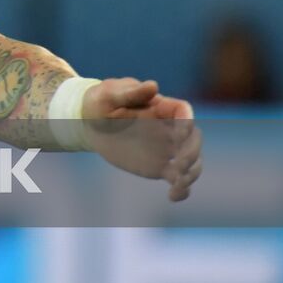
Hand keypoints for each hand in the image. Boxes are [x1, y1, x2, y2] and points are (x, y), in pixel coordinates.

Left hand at [82, 78, 200, 200]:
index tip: (180, 134)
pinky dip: (182, 189)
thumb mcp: (109, 94)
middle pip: (194, 139)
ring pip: (192, 161)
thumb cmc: (99, 102)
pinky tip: (173, 196)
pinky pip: (178, 178)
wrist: (88, 122)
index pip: (184, 111)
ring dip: (191, 173)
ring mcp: (166, 148)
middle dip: (192, 152)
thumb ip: (131, 92)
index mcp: (160, 107)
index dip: (188, 122)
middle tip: (177, 164)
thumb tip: (153, 85)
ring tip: (177, 184)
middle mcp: (168, 128)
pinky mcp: (159, 165)